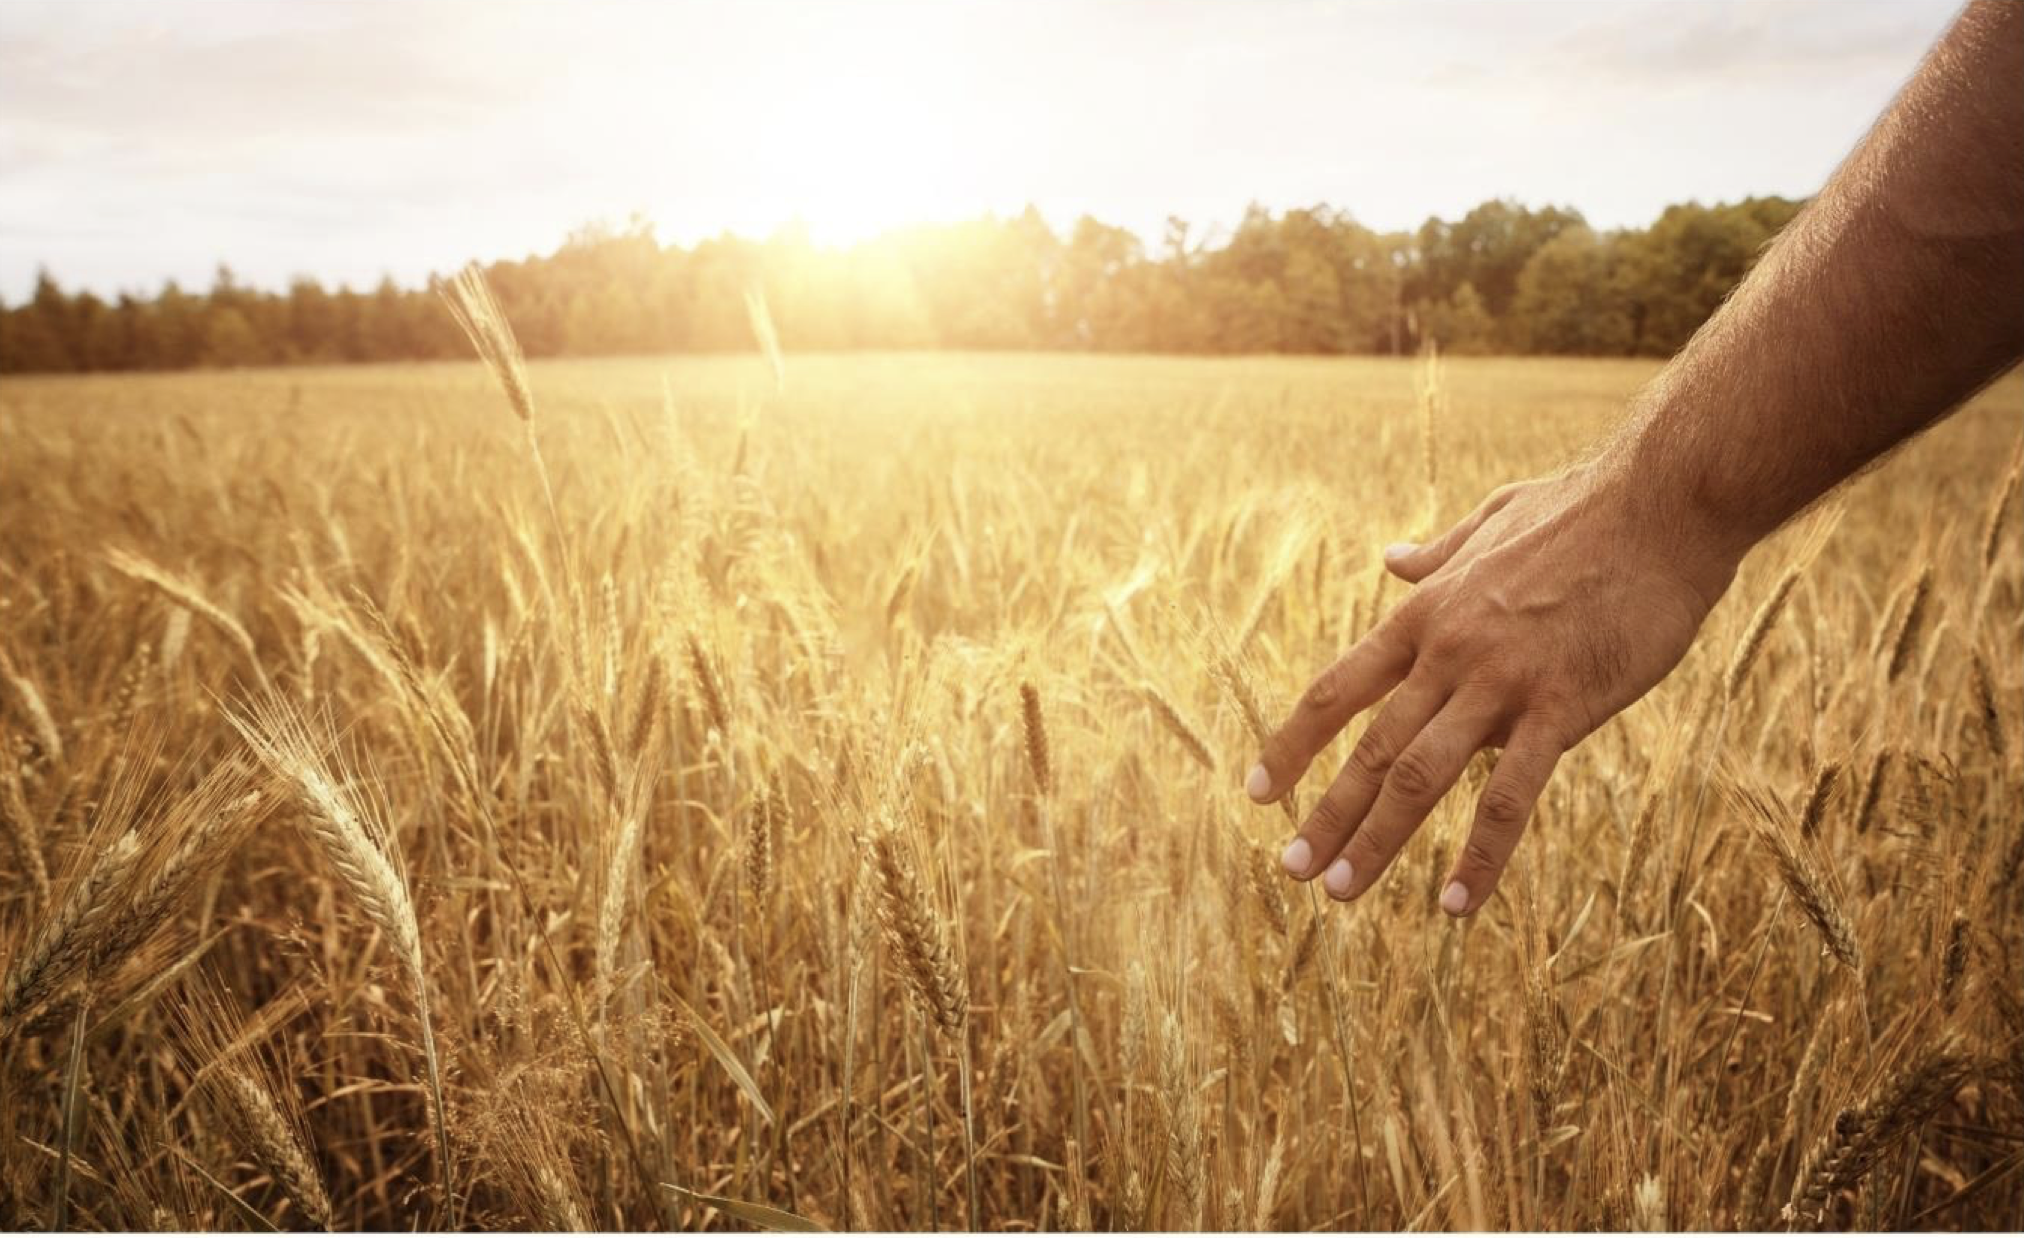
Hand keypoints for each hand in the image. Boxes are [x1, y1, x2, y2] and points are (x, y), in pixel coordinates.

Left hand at [1247, 460, 1738, 915]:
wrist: (1666, 502)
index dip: (1293, 745)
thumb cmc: (1586, 510)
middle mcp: (1448, 651)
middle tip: (1290, 869)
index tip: (1259, 793)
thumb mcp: (1493, 522)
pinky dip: (1479, 854)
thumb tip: (1392, 559)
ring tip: (1340, 892)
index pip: (1338, 691)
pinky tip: (1456, 903)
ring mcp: (1502, 681)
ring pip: (1420, 777)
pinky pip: (1510, 796)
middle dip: (1325, 815)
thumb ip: (1439, 554)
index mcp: (1425, 613)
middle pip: (1370, 748)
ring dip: (1376, 840)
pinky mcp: (1563, 706)